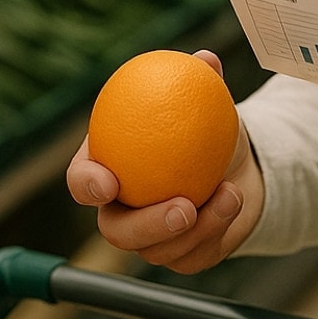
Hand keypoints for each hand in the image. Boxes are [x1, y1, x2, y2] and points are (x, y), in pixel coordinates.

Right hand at [67, 50, 264, 273]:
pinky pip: (193, 258)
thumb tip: (205, 60)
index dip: (87, 185)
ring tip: (229, 195)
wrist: (234, 163)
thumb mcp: (204, 102)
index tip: (108, 182)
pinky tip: (234, 203)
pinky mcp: (181, 256)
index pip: (82, 182)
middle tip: (183, 208)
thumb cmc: (204, 126)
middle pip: (117, 232)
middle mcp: (121, 211)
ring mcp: (150, 240)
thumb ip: (199, 81)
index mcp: (106, 171)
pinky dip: (217, 233)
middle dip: (147, 226)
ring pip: (160, 252)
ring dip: (199, 228)